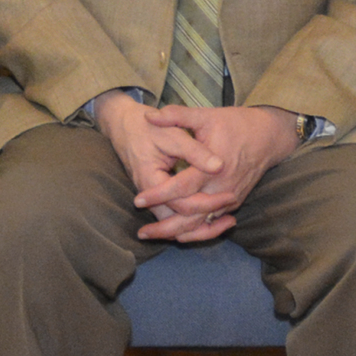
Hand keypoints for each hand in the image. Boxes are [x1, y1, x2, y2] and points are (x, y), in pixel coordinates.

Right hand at [92, 90, 229, 238]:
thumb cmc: (148, 128)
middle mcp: (148, 196)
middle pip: (177, 223)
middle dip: (205, 225)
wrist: (123, 125)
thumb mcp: (172, 135)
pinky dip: (192, 222)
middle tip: (232, 219)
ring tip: (227, 224)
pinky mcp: (156, 198)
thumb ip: (195, 151)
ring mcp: (151, 199)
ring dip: (198, 230)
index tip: (231, 194)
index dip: (208, 202)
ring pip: (175, 225)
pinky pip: (173, 217)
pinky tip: (212, 218)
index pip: (181, 204)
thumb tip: (219, 166)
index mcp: (150, 180)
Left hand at [129, 104, 299, 239]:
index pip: (182, 187)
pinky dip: (194, 231)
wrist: (268, 136)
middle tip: (141, 233)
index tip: (137, 200)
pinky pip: (211, 222)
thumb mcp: (206, 116)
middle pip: (191, 215)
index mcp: (213, 168)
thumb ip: (177, 116)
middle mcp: (222, 188)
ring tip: (152, 236)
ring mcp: (229, 198)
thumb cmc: (235, 124)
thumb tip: (149, 115)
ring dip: (178, 233)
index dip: (159, 195)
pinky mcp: (233, 202)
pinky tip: (175, 234)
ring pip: (201, 224)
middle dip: (165, 226)